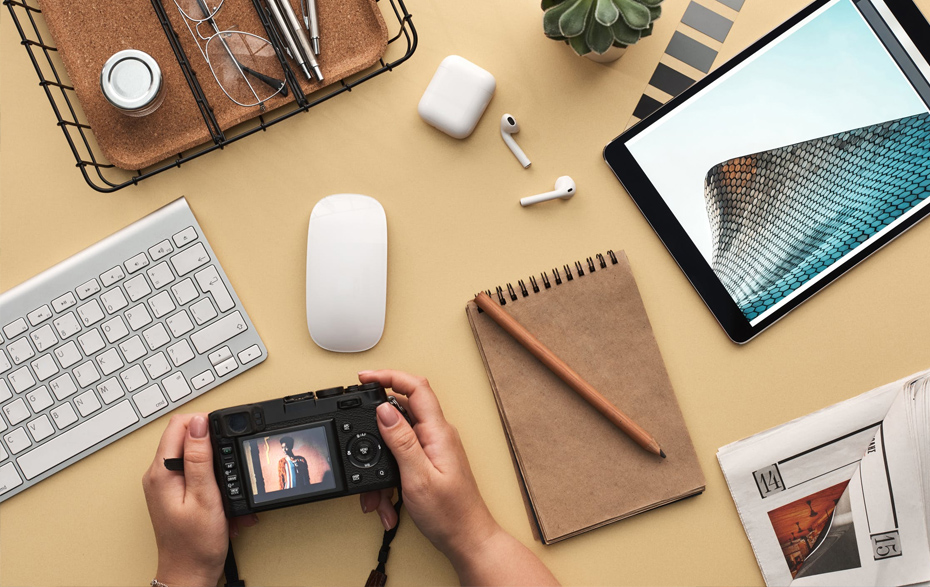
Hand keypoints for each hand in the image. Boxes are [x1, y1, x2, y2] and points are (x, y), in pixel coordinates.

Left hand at [142, 414, 257, 586]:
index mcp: (161, 472)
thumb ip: (200, 457)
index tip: (223, 436)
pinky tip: (221, 497)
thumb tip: (199, 423)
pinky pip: (196, 473)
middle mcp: (158, 475)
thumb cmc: (195, 544)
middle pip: (187, 438)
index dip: (204, 424)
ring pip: (194, 456)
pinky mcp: (175, 492)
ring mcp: (165, 484)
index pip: (179, 425)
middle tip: (227, 467)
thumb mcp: (204, 496)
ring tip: (225, 487)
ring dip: (217, 466)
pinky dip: (214, 481)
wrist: (190, 573)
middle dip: (214, 447)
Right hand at [357, 371, 497, 556]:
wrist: (467, 540)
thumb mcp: (418, 476)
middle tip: (359, 447)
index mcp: (438, 432)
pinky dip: (388, 480)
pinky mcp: (428, 462)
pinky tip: (388, 501)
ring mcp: (433, 448)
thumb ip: (401, 441)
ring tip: (378, 496)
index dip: (389, 376)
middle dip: (375, 434)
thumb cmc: (450, 514)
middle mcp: (437, 435)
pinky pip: (400, 460)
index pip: (416, 387)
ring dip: (380, 468)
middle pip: (400, 413)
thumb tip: (384, 410)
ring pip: (395, 442)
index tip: (365, 378)